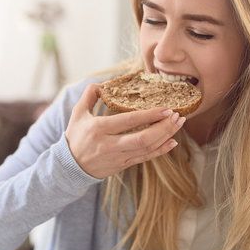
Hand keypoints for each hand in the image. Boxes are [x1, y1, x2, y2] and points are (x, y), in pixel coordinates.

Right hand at [65, 83, 184, 178]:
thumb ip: (89, 96)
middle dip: (163, 127)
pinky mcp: (122, 165)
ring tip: (178, 124)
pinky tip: (172, 142)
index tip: (166, 108)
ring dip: (165, 136)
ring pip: (147, 149)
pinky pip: (145, 158)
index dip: (149, 115)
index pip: (128, 121)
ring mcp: (117, 157)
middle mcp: (109, 145)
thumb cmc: (75, 136)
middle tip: (177, 116)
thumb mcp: (77, 114)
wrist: (70, 166)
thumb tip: (101, 83)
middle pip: (143, 138)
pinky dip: (160, 151)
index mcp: (99, 128)